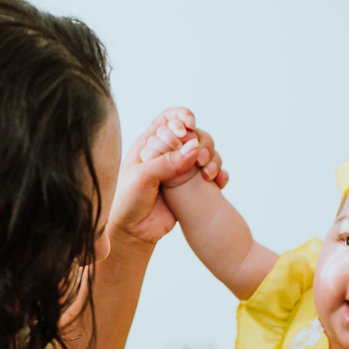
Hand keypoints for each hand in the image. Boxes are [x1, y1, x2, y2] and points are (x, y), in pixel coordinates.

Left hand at [111, 108, 227, 245]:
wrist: (133, 232)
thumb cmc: (127, 202)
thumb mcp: (141, 178)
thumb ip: (167, 163)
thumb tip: (194, 148)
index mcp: (150, 144)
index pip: (169, 118)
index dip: (182, 116)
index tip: (189, 125)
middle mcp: (167, 153)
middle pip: (194, 133)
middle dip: (203, 141)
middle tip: (200, 159)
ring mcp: (181, 169)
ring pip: (206, 153)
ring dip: (213, 158)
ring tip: (208, 175)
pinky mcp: (192, 186)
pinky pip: (212, 174)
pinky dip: (220, 174)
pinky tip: (219, 182)